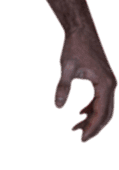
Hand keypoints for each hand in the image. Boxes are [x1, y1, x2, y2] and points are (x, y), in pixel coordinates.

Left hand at [53, 28, 116, 142]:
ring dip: (91, 119)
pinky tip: (79, 114)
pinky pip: (100, 99)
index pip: (101, 113)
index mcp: (105, 83)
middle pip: (106, 114)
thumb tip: (58, 108)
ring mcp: (108, 81)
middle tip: (80, 140)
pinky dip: (91, 108)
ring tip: (74, 129)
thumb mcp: (66, 68)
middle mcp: (111, 83)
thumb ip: (62, 88)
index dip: (91, 128)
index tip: (81, 140)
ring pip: (104, 107)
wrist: (81, 29)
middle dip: (94, 128)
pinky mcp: (103, 79)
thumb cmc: (74, 46)